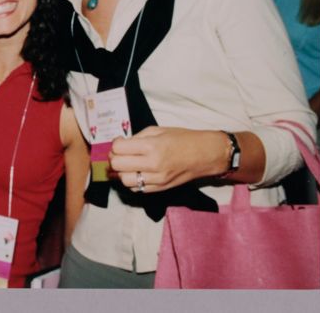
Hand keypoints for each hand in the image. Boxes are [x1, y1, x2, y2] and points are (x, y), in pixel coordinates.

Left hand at [108, 126, 227, 192]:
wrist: (205, 154)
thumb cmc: (183, 139)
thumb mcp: (158, 130)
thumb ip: (137, 138)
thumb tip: (120, 145)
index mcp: (152, 146)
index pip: (119, 148)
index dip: (115, 144)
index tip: (120, 142)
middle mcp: (153, 164)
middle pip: (118, 165)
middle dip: (115, 158)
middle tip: (120, 153)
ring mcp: (157, 179)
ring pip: (125, 180)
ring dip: (121, 172)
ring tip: (127, 164)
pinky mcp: (161, 189)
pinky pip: (137, 189)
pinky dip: (132, 181)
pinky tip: (136, 173)